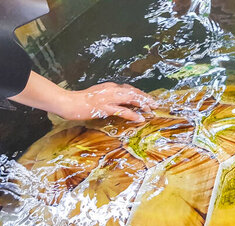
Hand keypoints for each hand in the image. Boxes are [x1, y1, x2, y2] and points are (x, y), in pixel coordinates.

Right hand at [8, 72, 156, 121]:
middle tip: (155, 104)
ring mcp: (108, 98)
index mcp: (110, 87)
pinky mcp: (105, 107)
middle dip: (145, 98)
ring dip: (142, 104)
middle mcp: (111, 90)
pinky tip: (140, 118)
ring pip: (130, 99)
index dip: (140, 94)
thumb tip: (119, 104)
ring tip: (151, 110)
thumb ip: (109, 98)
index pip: (129, 89)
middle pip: (133, 92)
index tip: (148, 99)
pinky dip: (133, 115)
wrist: (68, 102)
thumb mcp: (98, 96)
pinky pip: (122, 111)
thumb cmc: (81, 101)